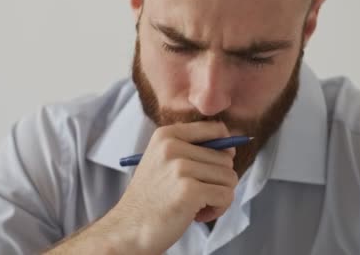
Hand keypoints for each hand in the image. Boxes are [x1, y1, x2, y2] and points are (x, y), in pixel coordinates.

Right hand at [106, 121, 237, 253]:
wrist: (128, 230)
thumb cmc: (151, 200)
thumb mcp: (163, 162)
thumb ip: (192, 149)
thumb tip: (231, 147)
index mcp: (167, 135)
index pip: (216, 129)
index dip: (224, 149)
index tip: (215, 167)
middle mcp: (172, 146)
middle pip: (226, 158)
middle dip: (218, 181)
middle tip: (198, 196)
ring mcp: (180, 167)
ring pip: (229, 178)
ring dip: (219, 197)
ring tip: (196, 206)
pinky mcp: (189, 190)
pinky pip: (226, 196)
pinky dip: (218, 209)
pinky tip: (197, 215)